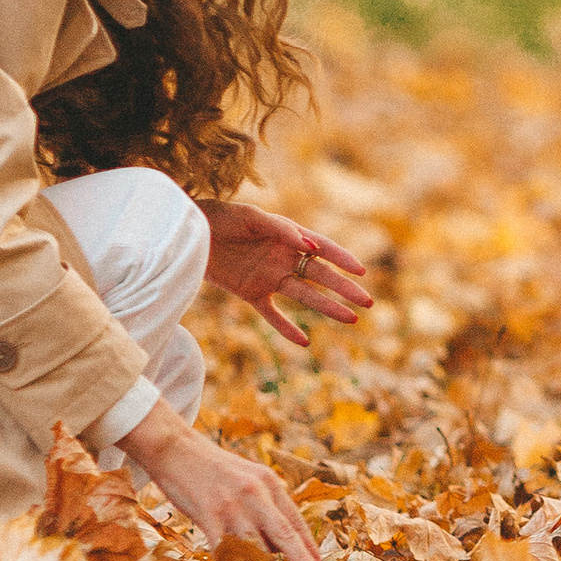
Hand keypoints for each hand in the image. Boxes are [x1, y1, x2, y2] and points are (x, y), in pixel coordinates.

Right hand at [119, 397, 325, 560]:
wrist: (177, 450)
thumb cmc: (214, 470)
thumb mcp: (248, 479)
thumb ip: (265, 507)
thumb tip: (279, 546)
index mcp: (269, 482)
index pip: (295, 520)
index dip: (309, 547)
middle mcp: (255, 493)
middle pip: (284, 533)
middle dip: (302, 560)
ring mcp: (232, 504)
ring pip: (255, 546)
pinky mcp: (208, 514)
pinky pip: (224, 550)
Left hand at [199, 200, 371, 350]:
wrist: (192, 233)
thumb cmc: (223, 218)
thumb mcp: (251, 217)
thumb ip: (280, 230)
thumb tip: (309, 246)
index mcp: (289, 236)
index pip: (324, 248)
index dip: (343, 259)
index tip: (362, 272)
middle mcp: (284, 258)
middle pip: (321, 276)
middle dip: (345, 288)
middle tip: (367, 302)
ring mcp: (270, 277)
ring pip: (305, 295)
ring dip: (327, 307)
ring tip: (351, 319)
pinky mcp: (251, 293)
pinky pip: (273, 315)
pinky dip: (287, 328)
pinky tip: (305, 342)